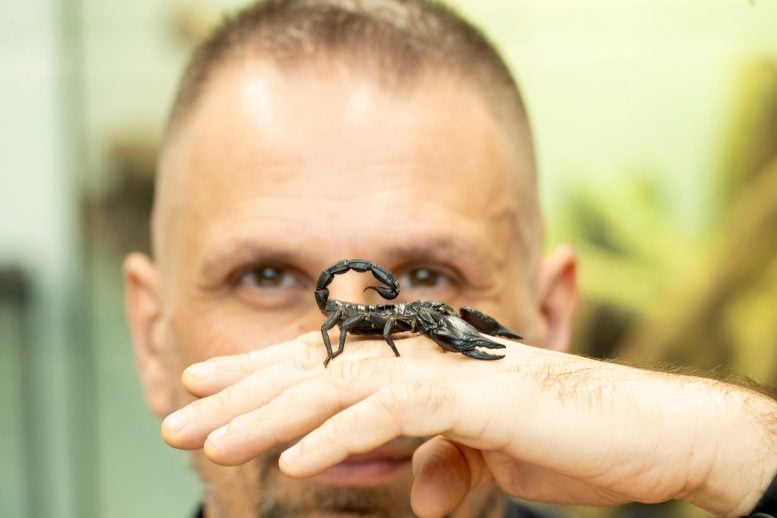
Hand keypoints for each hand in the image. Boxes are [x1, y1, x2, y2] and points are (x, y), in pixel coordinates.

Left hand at [161, 332, 776, 516]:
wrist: (638, 432)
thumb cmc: (559, 439)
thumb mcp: (482, 458)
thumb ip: (439, 462)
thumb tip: (418, 498)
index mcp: (417, 366)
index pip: (324, 366)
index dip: (261, 375)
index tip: (205, 387)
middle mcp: (423, 359)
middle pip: (314, 373)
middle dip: (241, 394)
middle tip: (177, 417)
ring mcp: (445, 374)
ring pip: (337, 389)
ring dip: (269, 416)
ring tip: (208, 443)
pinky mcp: (472, 398)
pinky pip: (392, 416)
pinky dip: (341, 439)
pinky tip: (292, 462)